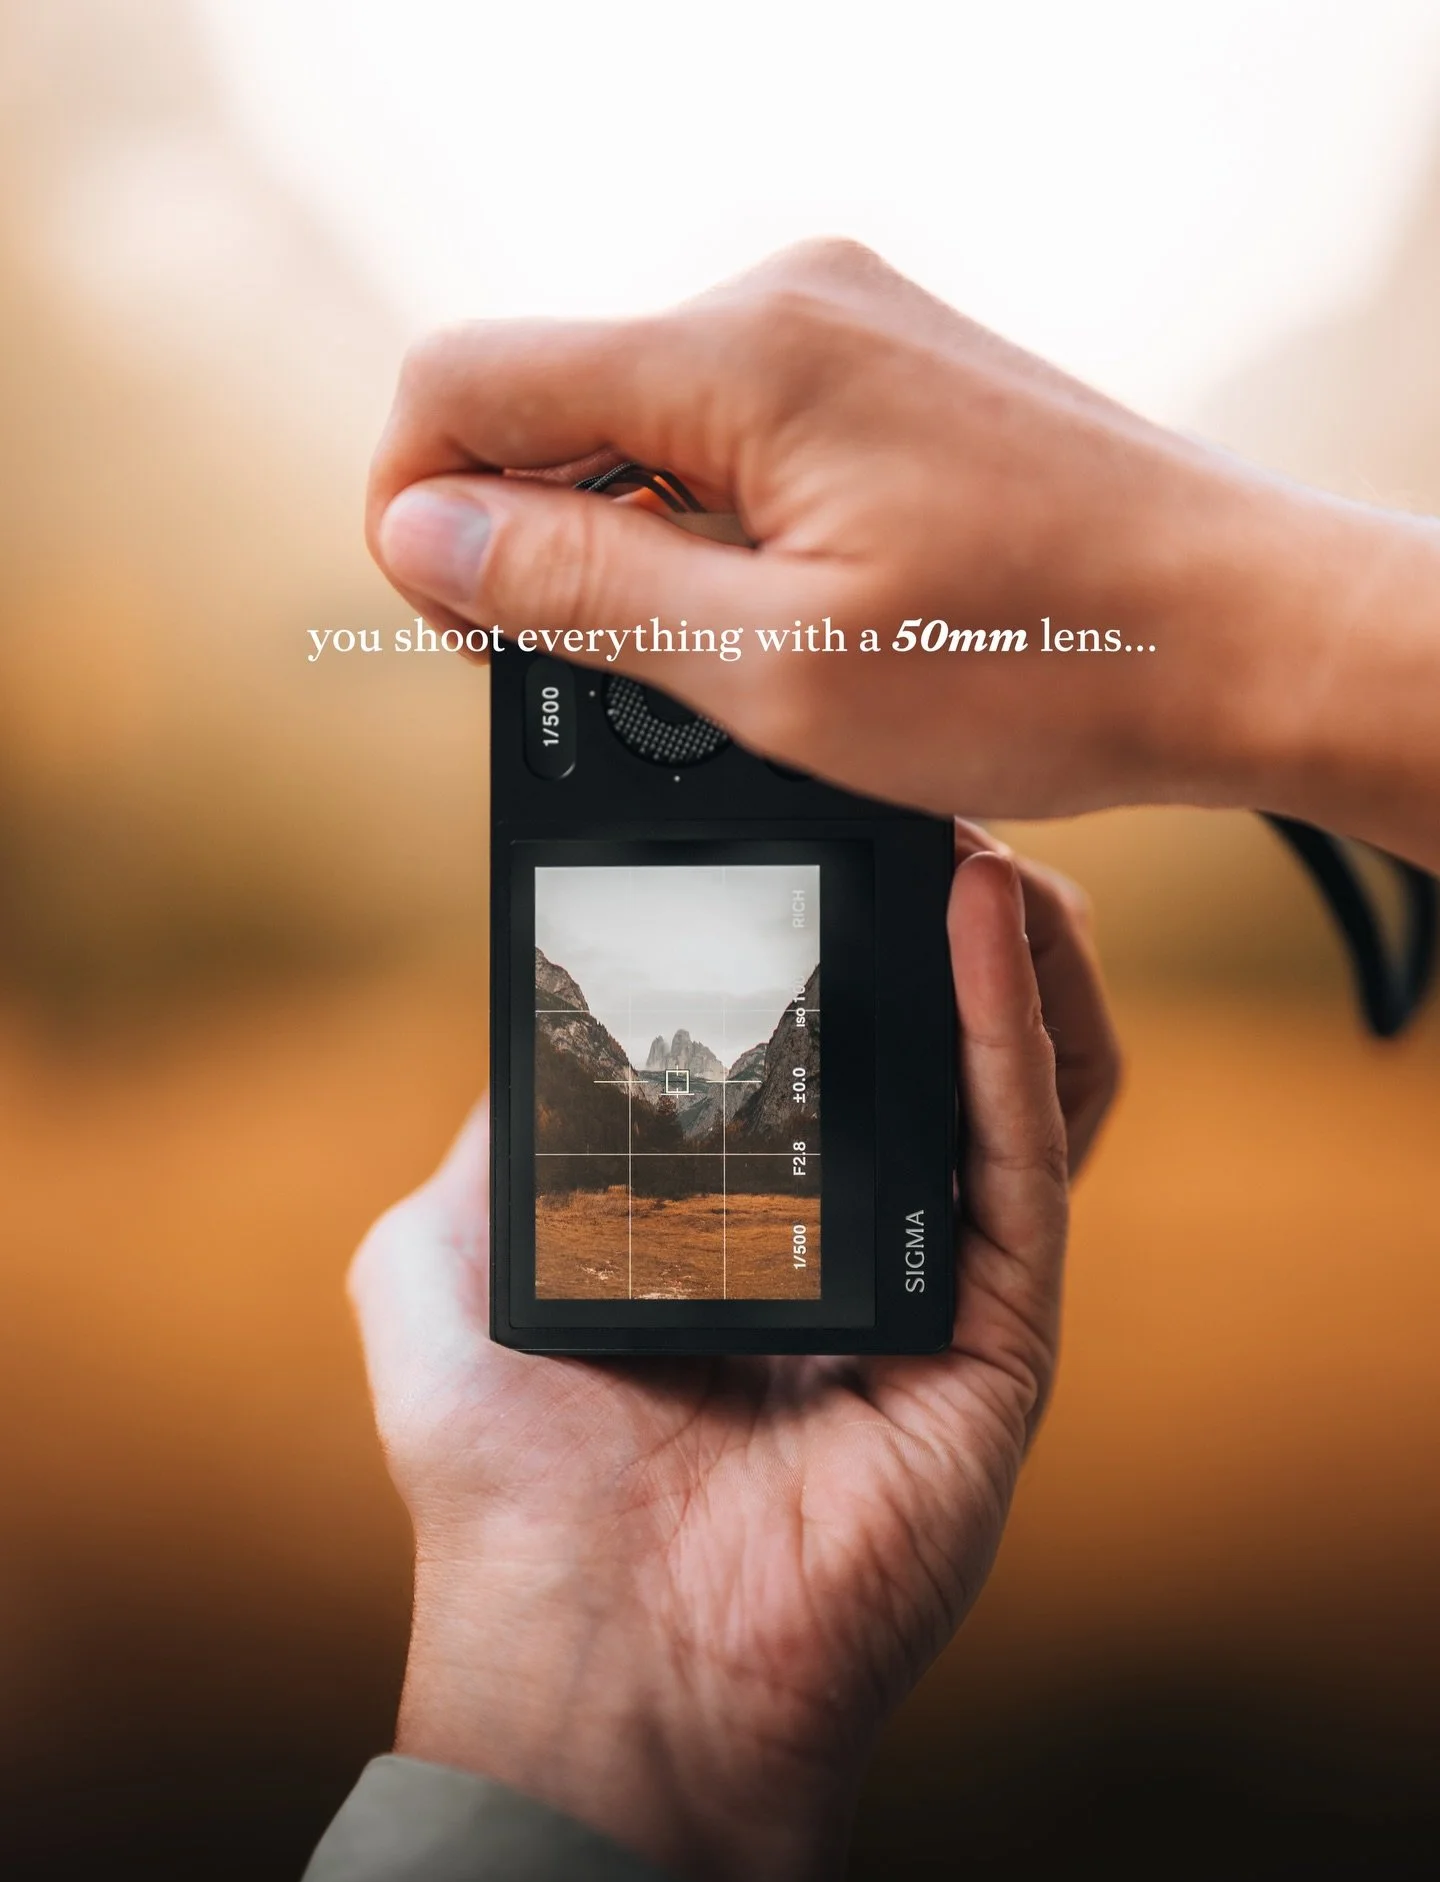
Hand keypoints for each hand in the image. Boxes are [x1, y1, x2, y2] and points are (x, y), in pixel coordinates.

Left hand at [348, 834, 1118, 1881]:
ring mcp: (939, 1283)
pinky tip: (982, 919)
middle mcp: (856, 1239)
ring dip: (1012, 953)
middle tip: (917, 807)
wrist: (591, 1653)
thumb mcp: (447, 1259)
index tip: (820, 820)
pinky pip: (1025, 1154)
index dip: (829, 932)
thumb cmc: (508, 1480)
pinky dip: (1011, 1026)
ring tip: (975, 840)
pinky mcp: (1001, 1335)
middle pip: (939, 1048)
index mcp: (747, 1219)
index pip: (818, 1047)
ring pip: (1022, 1084)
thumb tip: (538, 1008)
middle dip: (940, 922)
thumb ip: (503, 1132)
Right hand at [366, 239, 1439, 869]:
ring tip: (714, 664)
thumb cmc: (1043, 663)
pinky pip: (734, 429)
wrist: (1246, 637)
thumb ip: (579, 585)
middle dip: (528, 538)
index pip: (463, 381)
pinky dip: (711, 523)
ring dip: (629, 540)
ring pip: (642, 419)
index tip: (470, 639)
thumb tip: (419, 527)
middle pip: (550, 394)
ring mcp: (848, 326)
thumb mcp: (776, 666)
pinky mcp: (890, 371)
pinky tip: (775, 617)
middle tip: (598, 677)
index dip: (417, 514)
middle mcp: (787, 300)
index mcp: (739, 354)